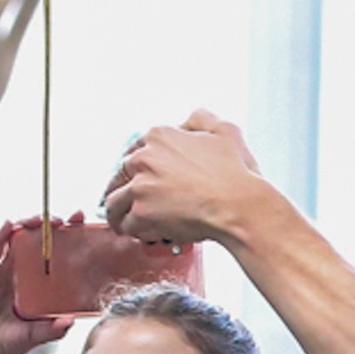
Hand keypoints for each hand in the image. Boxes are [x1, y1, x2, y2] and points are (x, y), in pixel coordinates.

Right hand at [0, 218, 77, 353]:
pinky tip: (9, 226)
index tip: (82, 224)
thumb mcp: (36, 335)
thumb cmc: (11, 341)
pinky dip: (0, 237)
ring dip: (27, 226)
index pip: (54, 254)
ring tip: (40, 220)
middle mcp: (21, 273)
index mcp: (37, 283)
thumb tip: (70, 322)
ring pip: (15, 240)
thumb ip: (52, 329)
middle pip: (36, 241)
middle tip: (65, 220)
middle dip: (49, 226)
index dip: (67, 238)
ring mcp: (2, 271)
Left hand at [104, 111, 265, 247]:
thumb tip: (187, 121)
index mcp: (159, 136)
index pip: (135, 150)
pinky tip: (143, 233)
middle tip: (135, 202)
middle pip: (121, 175)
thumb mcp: (224, 130)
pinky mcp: (142, 214)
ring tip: (127, 221)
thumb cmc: (236, 175)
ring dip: (120, 212)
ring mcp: (141, 187)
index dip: (139, 168)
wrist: (240, 206)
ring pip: (114, 201)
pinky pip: (127, 225)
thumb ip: (201, 119)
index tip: (142, 178)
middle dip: (127, 190)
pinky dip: (135, 231)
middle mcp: (144, 158)